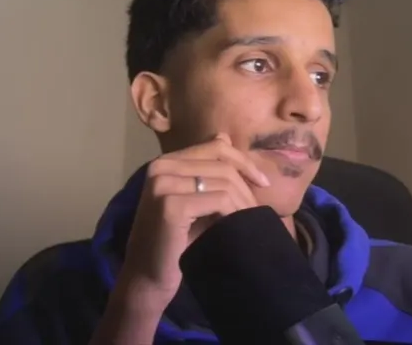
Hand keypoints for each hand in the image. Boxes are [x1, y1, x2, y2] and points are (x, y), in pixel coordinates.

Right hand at [117, 134, 270, 308]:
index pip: (215, 146)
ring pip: (222, 182)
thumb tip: (224, 135)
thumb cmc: (175, 240)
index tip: (263, 183)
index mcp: (165, 161)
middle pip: (221, 164)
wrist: (148, 276)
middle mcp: (160, 167)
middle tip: (257, 211)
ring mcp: (163, 185)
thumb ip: (206, 171)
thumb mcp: (194, 199)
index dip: (244, 161)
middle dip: (246, 187)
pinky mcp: (170, 206)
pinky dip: (234, 212)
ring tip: (249, 220)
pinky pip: (218, 200)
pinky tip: (236, 226)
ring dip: (243, 202)